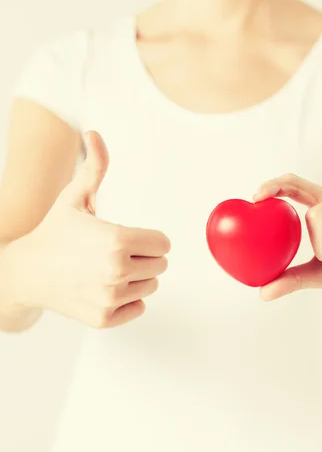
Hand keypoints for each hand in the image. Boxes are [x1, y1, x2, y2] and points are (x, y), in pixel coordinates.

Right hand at [6, 131, 170, 328]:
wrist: (28, 272)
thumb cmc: (56, 232)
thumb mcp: (75, 197)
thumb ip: (95, 166)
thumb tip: (93, 134)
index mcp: (117, 240)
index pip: (164, 243)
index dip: (149, 237)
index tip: (130, 236)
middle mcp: (117, 271)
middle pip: (161, 264)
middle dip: (145, 256)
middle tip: (117, 252)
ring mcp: (110, 297)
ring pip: (151, 286)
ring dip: (137, 277)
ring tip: (108, 269)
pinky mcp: (105, 318)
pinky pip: (139, 308)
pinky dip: (128, 299)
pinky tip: (105, 287)